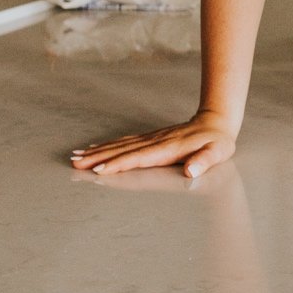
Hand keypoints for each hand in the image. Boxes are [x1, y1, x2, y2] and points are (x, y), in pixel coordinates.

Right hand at [70, 109, 236, 179]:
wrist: (217, 121)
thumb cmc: (218, 142)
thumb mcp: (218, 153)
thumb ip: (204, 161)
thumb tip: (191, 171)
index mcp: (168, 149)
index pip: (139, 158)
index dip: (119, 164)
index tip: (99, 170)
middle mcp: (155, 142)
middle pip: (122, 150)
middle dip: (97, 158)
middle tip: (75, 164)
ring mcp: (151, 139)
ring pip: (119, 145)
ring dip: (97, 151)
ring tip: (76, 157)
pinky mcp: (150, 138)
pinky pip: (125, 142)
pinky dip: (108, 145)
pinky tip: (95, 148)